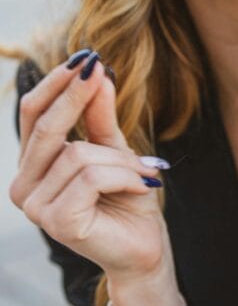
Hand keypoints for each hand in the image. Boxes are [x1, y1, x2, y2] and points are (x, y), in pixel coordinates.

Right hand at [9, 52, 170, 282]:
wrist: (145, 249)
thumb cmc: (127, 200)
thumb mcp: (115, 149)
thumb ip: (99, 116)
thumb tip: (95, 71)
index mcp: (32, 166)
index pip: (32, 115)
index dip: (55, 84)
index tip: (85, 56)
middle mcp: (24, 186)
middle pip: (45, 128)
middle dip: (76, 96)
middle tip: (99, 69)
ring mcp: (36, 208)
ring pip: (78, 154)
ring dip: (121, 159)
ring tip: (144, 172)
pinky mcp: (58, 222)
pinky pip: (92, 177)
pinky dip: (124, 176)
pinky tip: (141, 187)